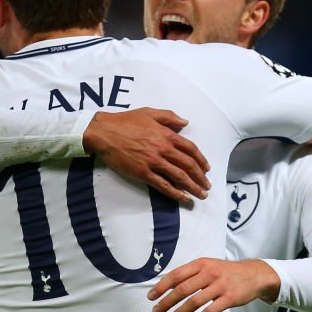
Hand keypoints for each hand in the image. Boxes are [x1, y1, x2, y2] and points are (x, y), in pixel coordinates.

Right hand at [83, 108, 209, 202]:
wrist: (104, 133)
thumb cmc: (125, 121)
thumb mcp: (149, 113)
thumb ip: (169, 117)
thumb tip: (185, 122)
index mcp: (166, 134)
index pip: (190, 149)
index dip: (201, 160)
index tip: (206, 169)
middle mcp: (163, 149)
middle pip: (188, 165)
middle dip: (200, 177)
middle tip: (207, 186)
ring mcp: (154, 162)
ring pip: (179, 177)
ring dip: (193, 187)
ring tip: (201, 195)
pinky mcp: (143, 173)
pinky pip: (163, 185)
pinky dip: (175, 193)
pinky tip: (183, 198)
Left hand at [148, 258, 280, 311]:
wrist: (254, 275)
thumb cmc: (225, 272)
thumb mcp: (207, 266)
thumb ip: (189, 274)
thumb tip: (165, 286)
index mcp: (201, 264)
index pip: (176, 275)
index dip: (161, 287)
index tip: (151, 297)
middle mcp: (209, 273)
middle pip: (182, 290)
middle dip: (166, 302)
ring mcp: (220, 286)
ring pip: (194, 302)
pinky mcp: (230, 298)